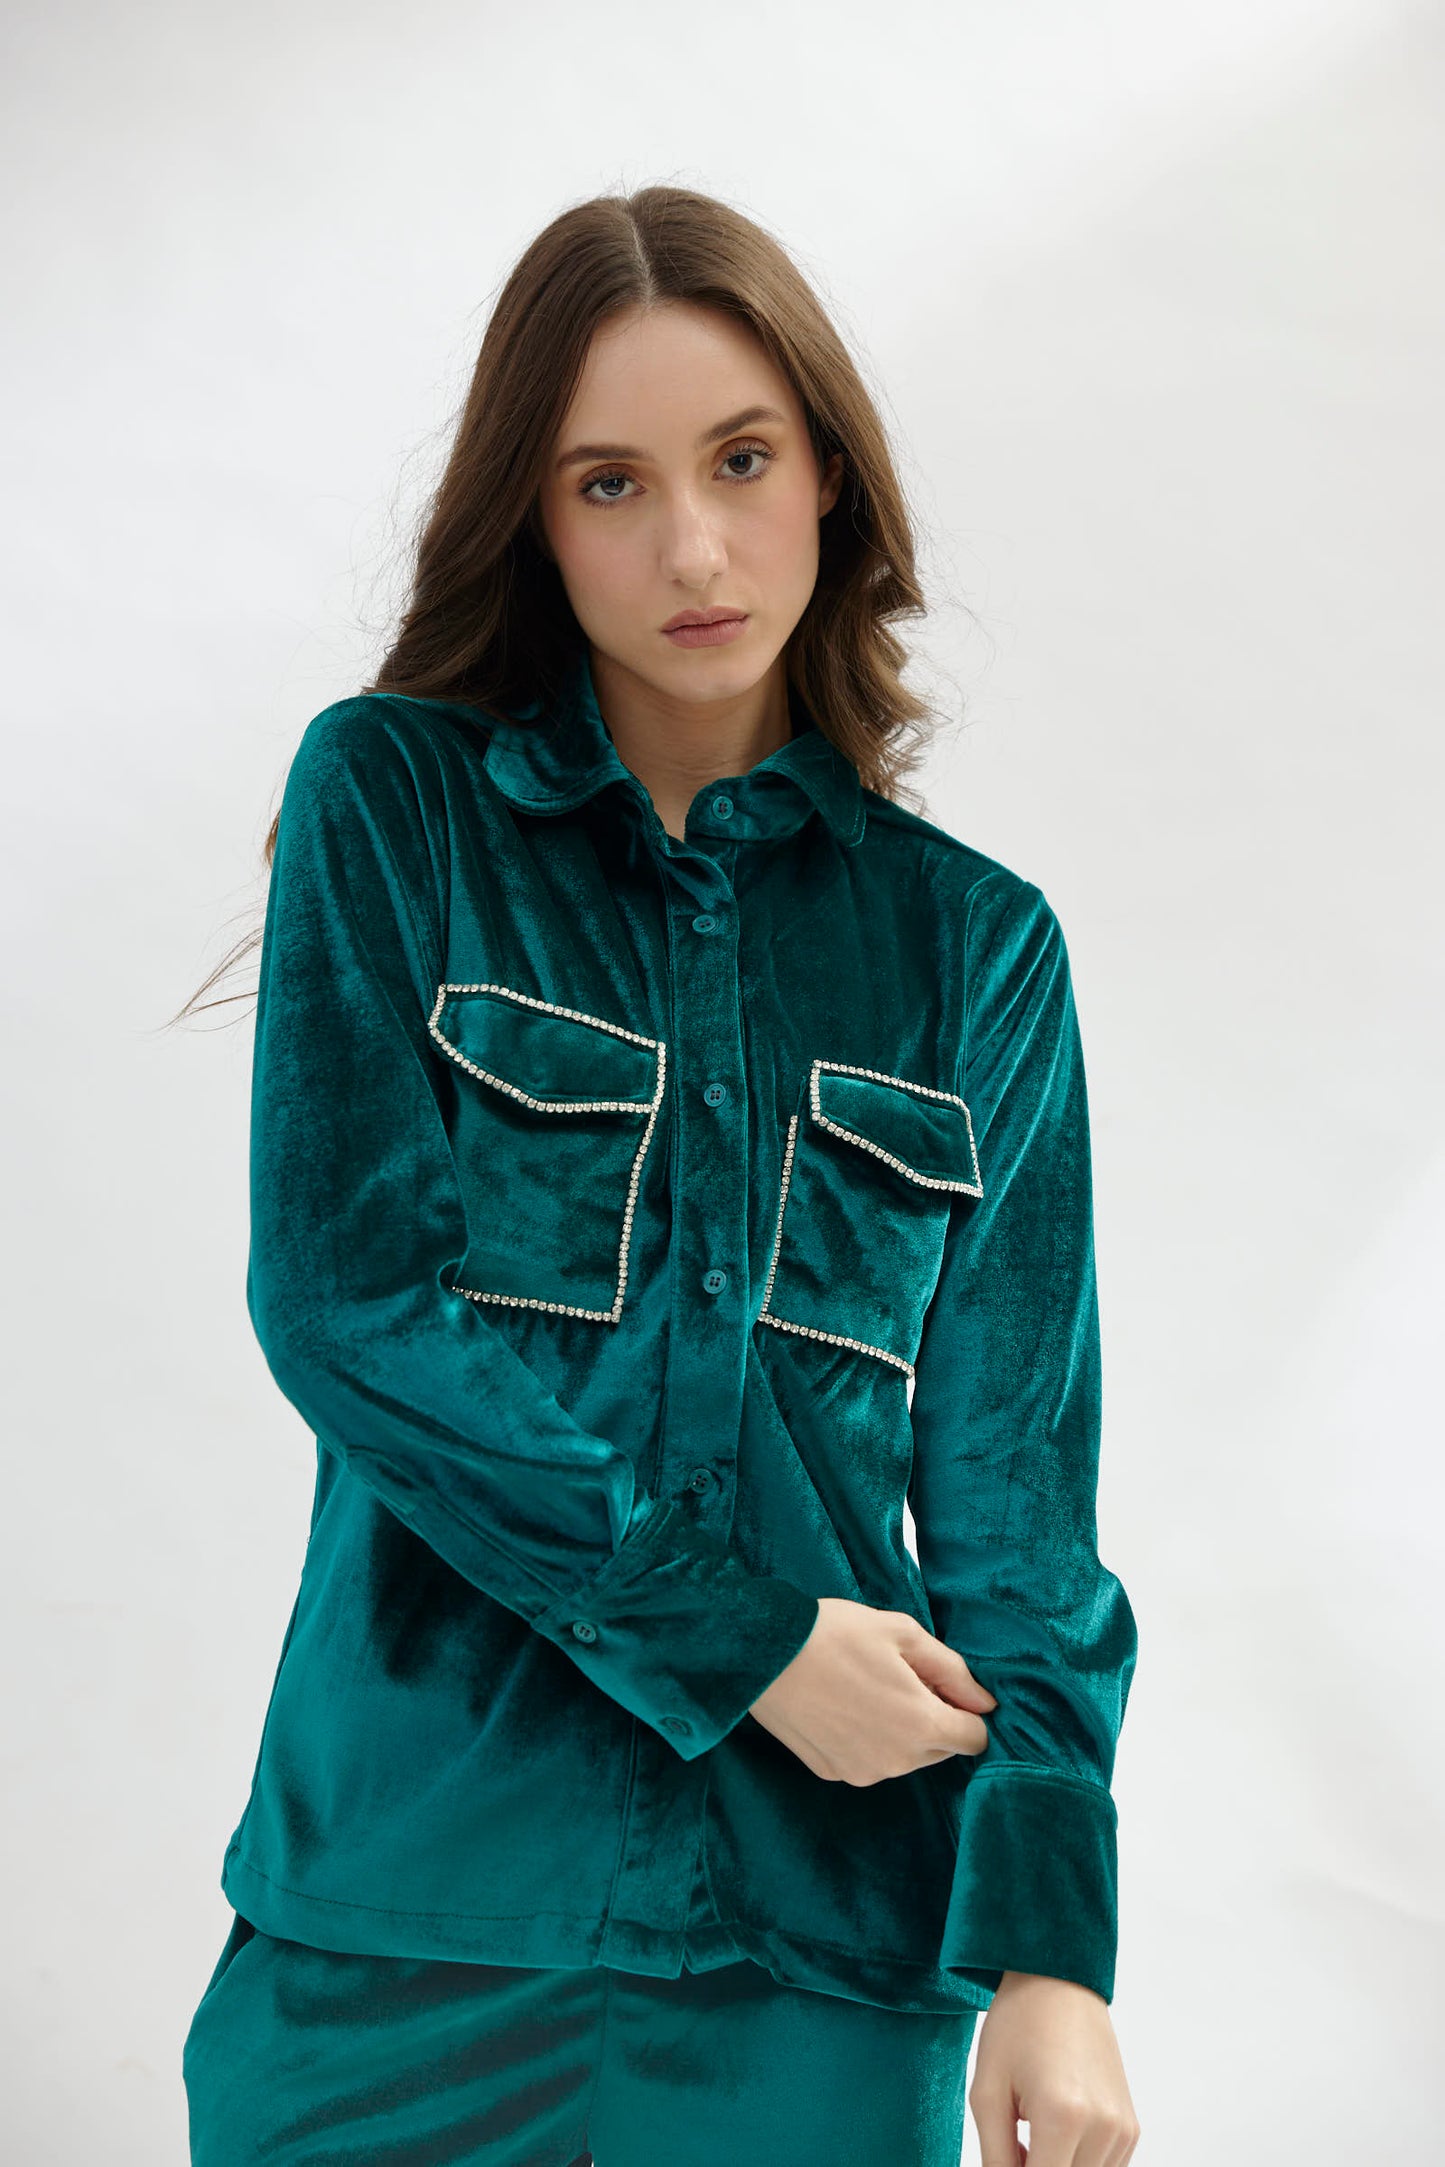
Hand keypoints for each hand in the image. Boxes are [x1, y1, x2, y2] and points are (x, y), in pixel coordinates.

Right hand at [746, 1596, 996, 1781]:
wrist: (763, 1652)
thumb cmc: (836, 1633)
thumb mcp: (903, 1633)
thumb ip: (954, 1671)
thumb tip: (986, 1703)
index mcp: (921, 1726)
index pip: (974, 1738)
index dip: (964, 1708)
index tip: (938, 1682)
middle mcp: (896, 1762)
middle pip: (940, 1749)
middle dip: (932, 1717)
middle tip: (896, 1675)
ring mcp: (861, 1772)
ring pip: (904, 1757)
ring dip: (899, 1730)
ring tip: (864, 1686)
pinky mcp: (833, 1772)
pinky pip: (868, 1760)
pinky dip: (866, 1738)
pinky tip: (841, 1705)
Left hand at [970, 1971, 1140, 2165]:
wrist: (1059, 1980)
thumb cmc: (1018, 2025)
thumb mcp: (987, 2093)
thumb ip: (995, 2159)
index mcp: (1063, 2117)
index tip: (1006, 2158)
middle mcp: (1103, 2128)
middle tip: (1016, 2145)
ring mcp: (1123, 2130)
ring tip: (1033, 2135)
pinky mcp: (1131, 2128)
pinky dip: (1077, 2164)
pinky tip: (1056, 2132)